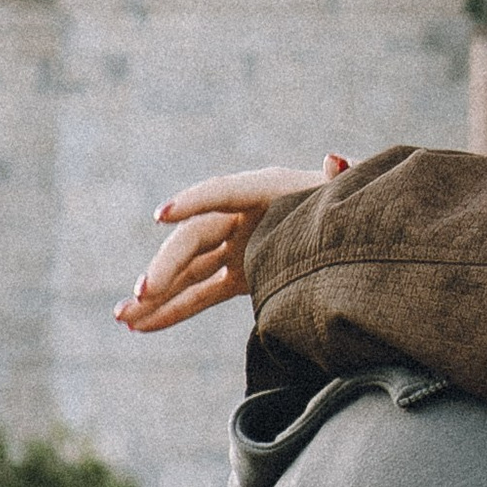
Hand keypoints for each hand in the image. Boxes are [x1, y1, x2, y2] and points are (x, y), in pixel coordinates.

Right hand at [117, 157, 349, 334]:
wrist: (365, 233)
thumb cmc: (356, 208)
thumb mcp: (348, 196)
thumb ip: (339, 180)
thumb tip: (335, 159)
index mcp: (269, 189)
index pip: (226, 192)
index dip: (196, 201)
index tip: (162, 215)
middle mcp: (243, 214)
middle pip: (197, 237)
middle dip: (167, 264)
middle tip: (143, 290)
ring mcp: (237, 245)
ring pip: (188, 270)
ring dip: (156, 293)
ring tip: (121, 316)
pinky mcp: (239, 273)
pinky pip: (200, 293)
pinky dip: (173, 310)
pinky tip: (139, 327)